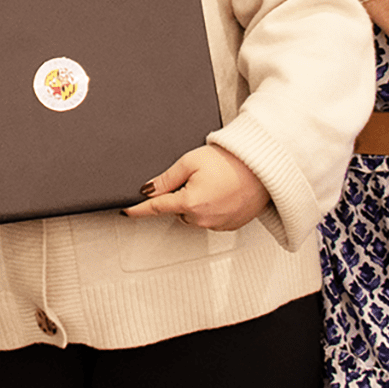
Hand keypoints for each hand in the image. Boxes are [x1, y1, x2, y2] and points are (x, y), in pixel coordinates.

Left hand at [122, 144, 268, 230]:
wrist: (262, 168)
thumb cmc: (230, 161)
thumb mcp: (190, 162)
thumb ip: (165, 179)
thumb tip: (146, 190)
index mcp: (190, 203)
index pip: (156, 208)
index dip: (138, 209)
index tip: (126, 212)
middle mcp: (203, 218)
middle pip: (176, 211)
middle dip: (179, 197)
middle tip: (195, 178)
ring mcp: (218, 224)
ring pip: (193, 216)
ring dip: (195, 203)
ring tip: (213, 183)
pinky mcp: (231, 226)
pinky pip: (210, 219)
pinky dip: (210, 208)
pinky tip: (221, 192)